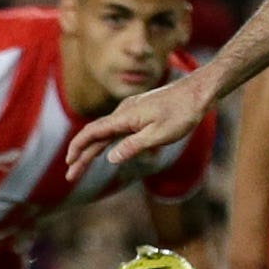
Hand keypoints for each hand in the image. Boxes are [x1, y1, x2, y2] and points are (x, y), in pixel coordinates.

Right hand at [66, 69, 214, 179]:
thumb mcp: (160, 135)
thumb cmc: (182, 113)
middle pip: (96, 135)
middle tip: (71, 176)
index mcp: (124, 117)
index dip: (78, 148)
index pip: (93, 133)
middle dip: (82, 155)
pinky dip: (110, 142)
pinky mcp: (140, 113)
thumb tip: (110, 158)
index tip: (69, 163)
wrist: (198, 92)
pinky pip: (120, 129)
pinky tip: (111, 151)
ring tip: (83, 165)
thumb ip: (134, 146)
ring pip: (107, 132)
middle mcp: (123, 112)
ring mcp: (131, 112)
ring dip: (94, 149)